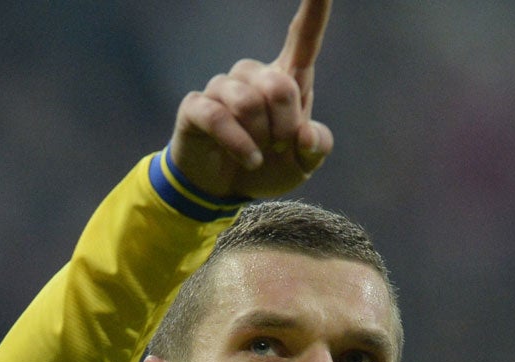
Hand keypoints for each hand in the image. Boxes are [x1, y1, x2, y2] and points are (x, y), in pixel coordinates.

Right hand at [168, 0, 334, 202]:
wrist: (224, 190)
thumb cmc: (267, 167)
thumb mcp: (303, 164)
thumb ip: (317, 147)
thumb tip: (306, 134)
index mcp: (286, 79)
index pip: (304, 38)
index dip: (314, 10)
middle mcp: (254, 75)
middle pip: (279, 86)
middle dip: (285, 127)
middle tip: (279, 147)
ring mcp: (223, 88)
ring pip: (248, 102)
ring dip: (260, 138)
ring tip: (260, 154)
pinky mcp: (197, 106)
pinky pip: (220, 117)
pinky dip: (239, 144)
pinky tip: (249, 159)